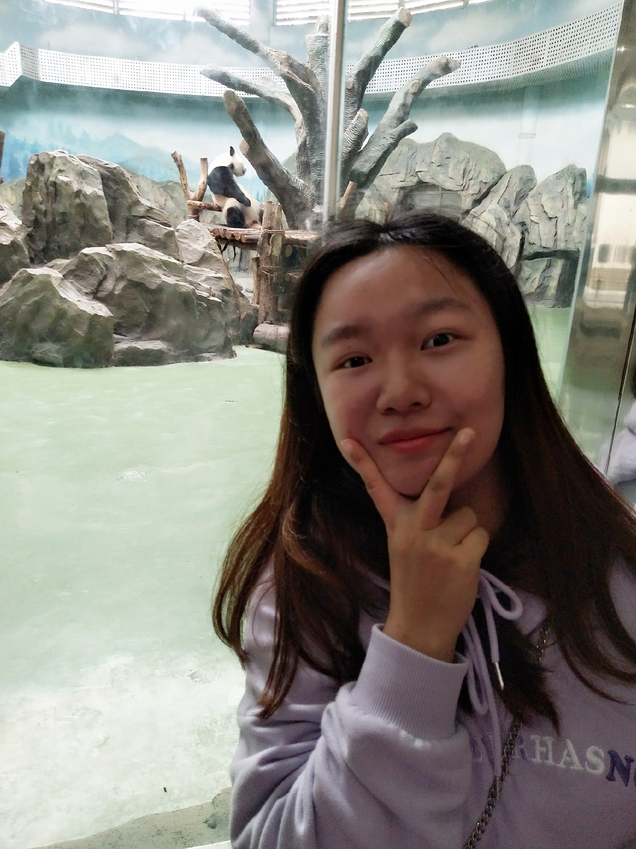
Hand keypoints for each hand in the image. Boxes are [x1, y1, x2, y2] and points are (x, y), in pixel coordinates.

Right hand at [341, 429, 488, 661]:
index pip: (376, 489)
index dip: (363, 463)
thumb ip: (418, 522)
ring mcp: (438, 544)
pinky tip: (462, 567)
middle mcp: (414, 530)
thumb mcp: (403, 548)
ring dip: (467, 532)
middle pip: (439, 485)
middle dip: (454, 455)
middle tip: (468, 433)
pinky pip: (480, 536)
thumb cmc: (415, 584)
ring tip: (452, 555)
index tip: (349, 440)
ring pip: (469, 516)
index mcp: (396, 526)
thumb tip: (447, 500)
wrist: (419, 628)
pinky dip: (476, 548)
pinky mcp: (461, 559)